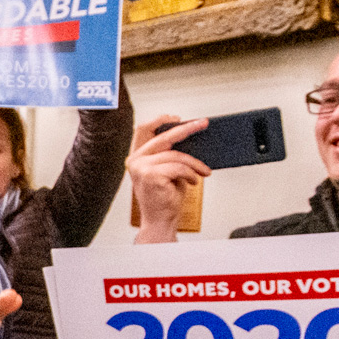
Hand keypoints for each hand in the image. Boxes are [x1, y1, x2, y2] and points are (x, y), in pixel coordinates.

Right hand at [126, 115, 210, 243]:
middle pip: (163, 137)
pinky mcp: (151, 176)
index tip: (178, 117)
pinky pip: (179, 167)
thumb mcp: (169, 172)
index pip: (143, 130)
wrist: (160, 222)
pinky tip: (194, 182)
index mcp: (137, 158)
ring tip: (203, 172)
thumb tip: (191, 140)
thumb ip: (172, 156)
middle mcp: (135, 161)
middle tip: (203, 124)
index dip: (160, 120)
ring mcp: (141, 168)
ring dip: (194, 164)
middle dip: (186, 129)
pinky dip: (191, 174)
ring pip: (176, 156)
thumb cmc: (164, 199)